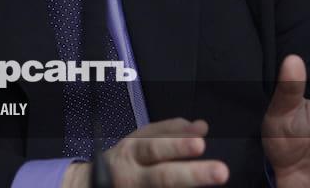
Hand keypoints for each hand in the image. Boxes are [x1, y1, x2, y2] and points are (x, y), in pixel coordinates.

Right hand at [62, 118, 228, 187]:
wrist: (88, 187)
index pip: (156, 147)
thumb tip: (202, 127)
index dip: (178, 145)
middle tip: (220, 172)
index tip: (201, 144)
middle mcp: (133, 176)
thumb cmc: (124, 160)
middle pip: (162, 177)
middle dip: (192, 174)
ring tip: (214, 179)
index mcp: (133, 152)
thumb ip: (170, 132)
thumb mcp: (140, 139)